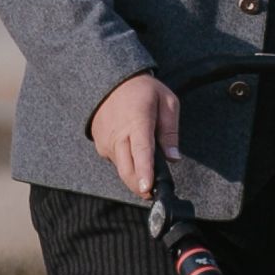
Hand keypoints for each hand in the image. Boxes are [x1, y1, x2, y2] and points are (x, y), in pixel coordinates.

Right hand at [89, 73, 180, 199]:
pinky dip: (127, 163)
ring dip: (135, 175)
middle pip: (128, 169)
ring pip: (122, 169)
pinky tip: (134, 152)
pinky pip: (116, 162)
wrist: (111, 81)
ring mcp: (106, 141)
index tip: (148, 188)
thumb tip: (174, 157)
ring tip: (148, 168)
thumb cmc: (144, 91)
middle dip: (140, 186)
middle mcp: (118, 134)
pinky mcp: (100, 146)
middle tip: (153, 193)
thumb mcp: (167, 102)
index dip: (145, 172)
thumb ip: (170, 131)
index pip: (141, 151)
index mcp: (138, 121)